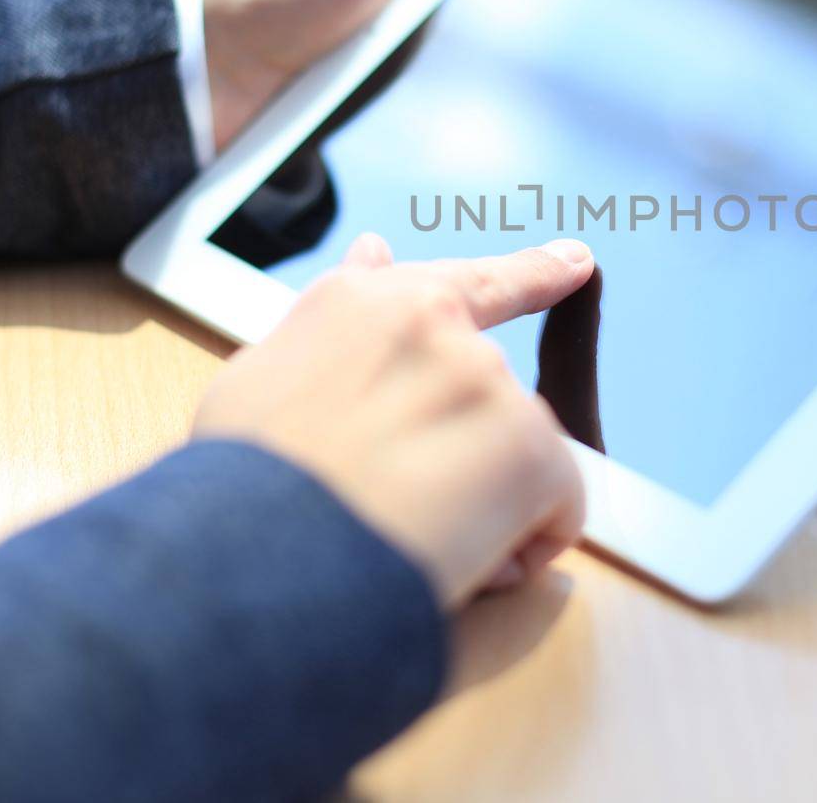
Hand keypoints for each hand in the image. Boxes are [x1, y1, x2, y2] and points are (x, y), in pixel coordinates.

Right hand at [192, 235, 591, 608]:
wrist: (249, 565)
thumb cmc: (239, 489)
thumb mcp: (265, 376)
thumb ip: (337, 318)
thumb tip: (376, 252)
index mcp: (368, 303)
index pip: (471, 281)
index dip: (532, 273)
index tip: (577, 261)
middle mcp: (436, 324)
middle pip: (487, 399)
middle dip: (462, 455)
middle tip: (393, 506)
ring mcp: (484, 380)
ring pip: (517, 457)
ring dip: (483, 504)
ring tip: (405, 539)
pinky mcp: (527, 445)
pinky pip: (558, 507)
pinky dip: (524, 545)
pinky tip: (460, 564)